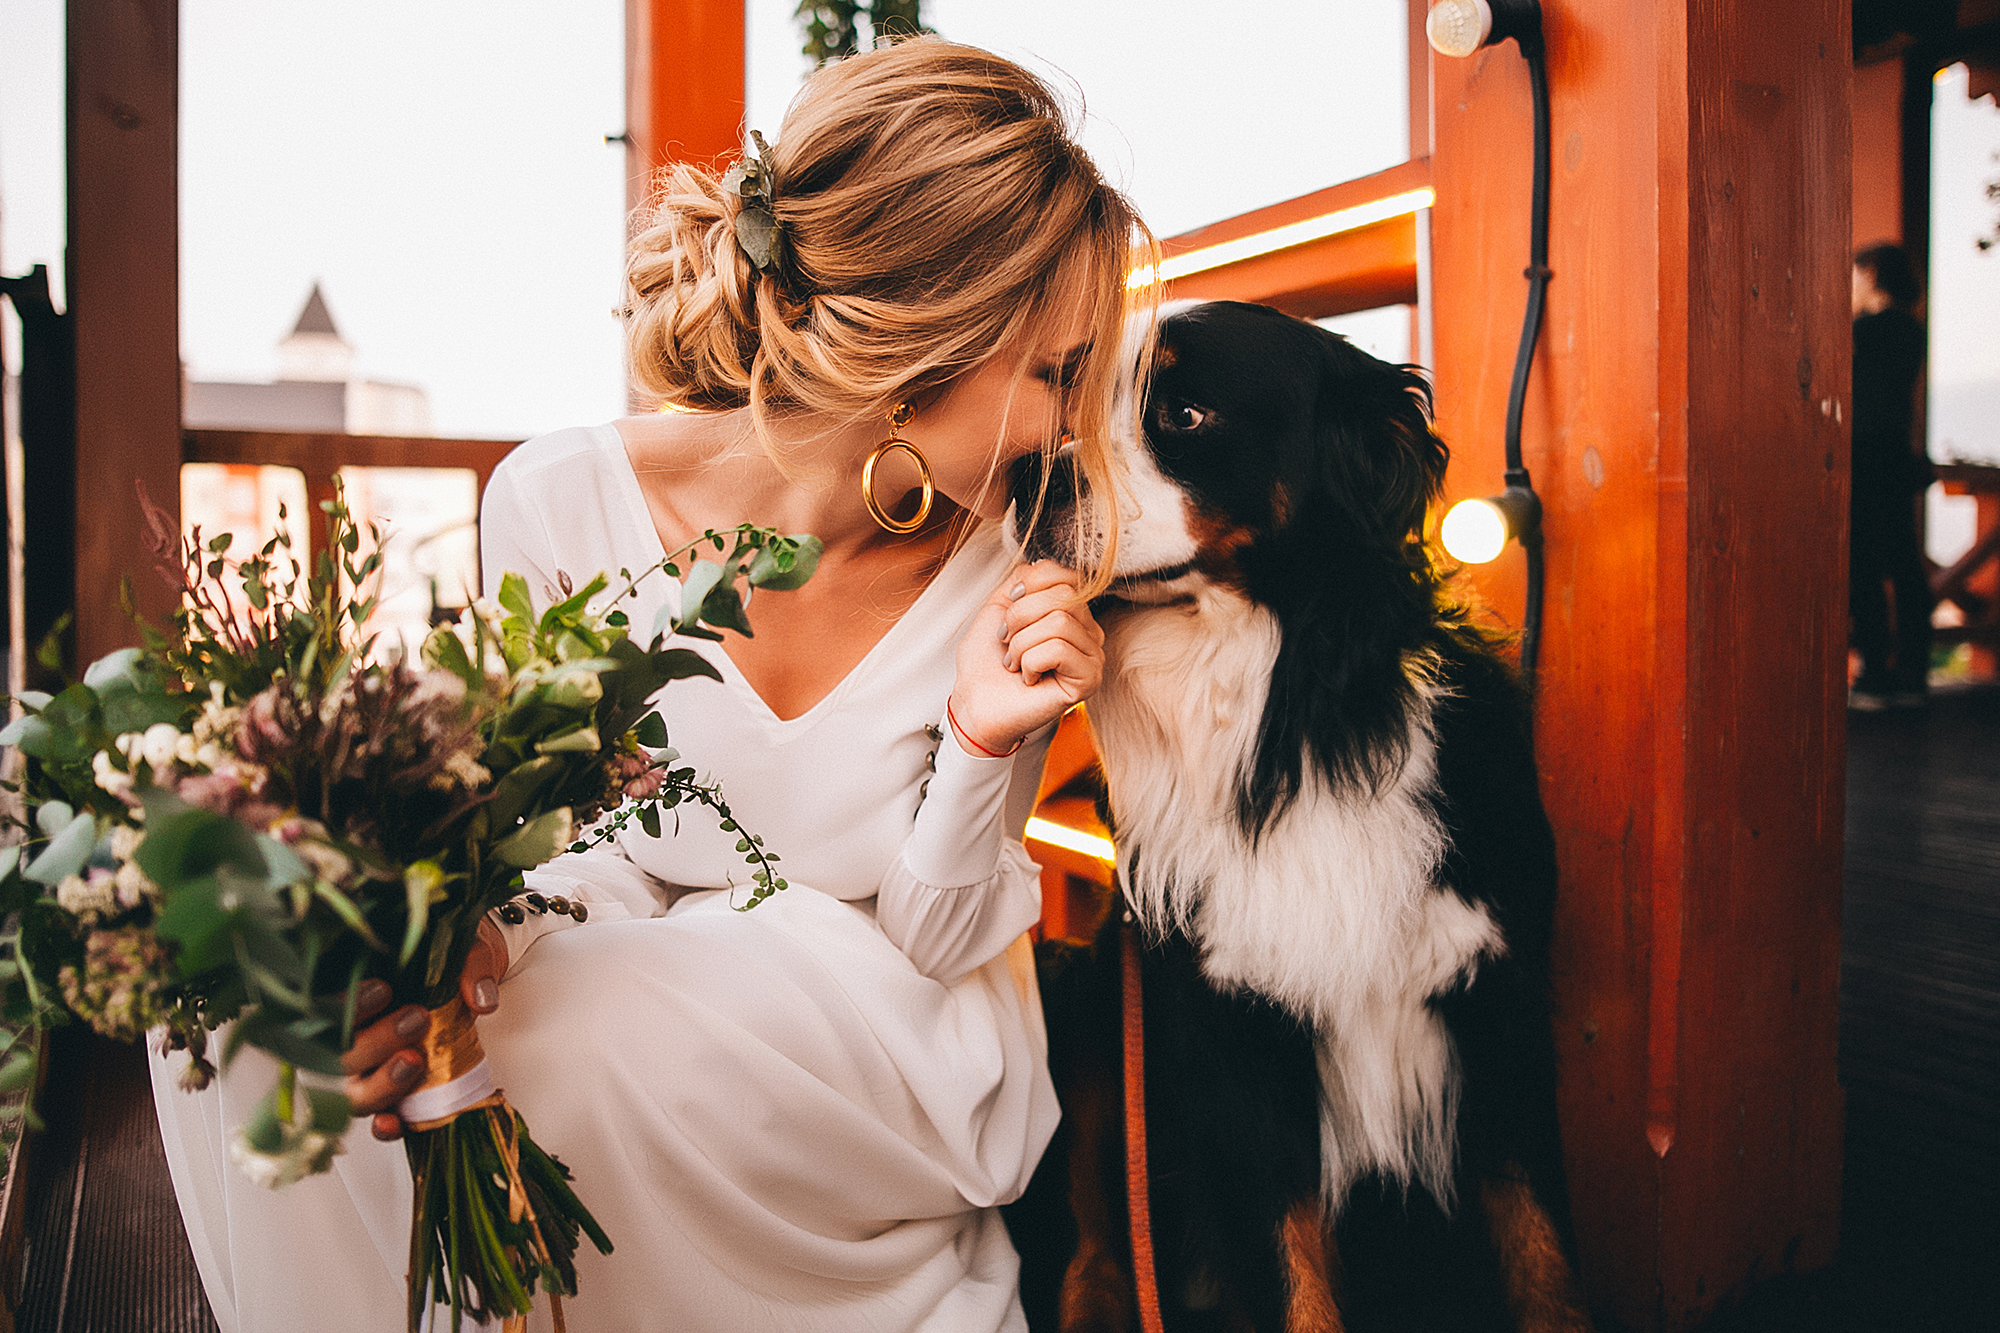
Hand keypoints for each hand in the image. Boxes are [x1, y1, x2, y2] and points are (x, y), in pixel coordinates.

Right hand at [351, 916, 507, 1141]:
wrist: (468, 969)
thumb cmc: (451, 956)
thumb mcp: (465, 949)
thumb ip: (472, 966)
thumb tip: (482, 1001)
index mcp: (352, 992)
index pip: (321, 1009)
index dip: (345, 1007)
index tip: (383, 990)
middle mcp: (351, 1035)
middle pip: (338, 1057)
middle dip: (375, 1042)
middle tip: (416, 1019)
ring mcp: (369, 1067)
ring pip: (353, 1093)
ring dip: (381, 1084)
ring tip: (414, 1061)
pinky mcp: (393, 1089)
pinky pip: (377, 1116)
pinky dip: (383, 1125)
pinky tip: (395, 1122)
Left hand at [950, 561, 1104, 753]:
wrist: (975, 702)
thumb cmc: (986, 662)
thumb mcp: (999, 606)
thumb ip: (1023, 580)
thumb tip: (1041, 563)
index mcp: (1071, 612)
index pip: (1064, 574)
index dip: (1028, 587)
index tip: (1007, 613)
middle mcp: (1089, 632)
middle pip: (1063, 596)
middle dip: (1020, 618)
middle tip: (1007, 643)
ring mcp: (1093, 656)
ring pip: (1060, 622)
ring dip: (1021, 644)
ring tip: (1015, 664)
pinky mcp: (1089, 680)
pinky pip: (1059, 649)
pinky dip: (1030, 662)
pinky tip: (1028, 678)